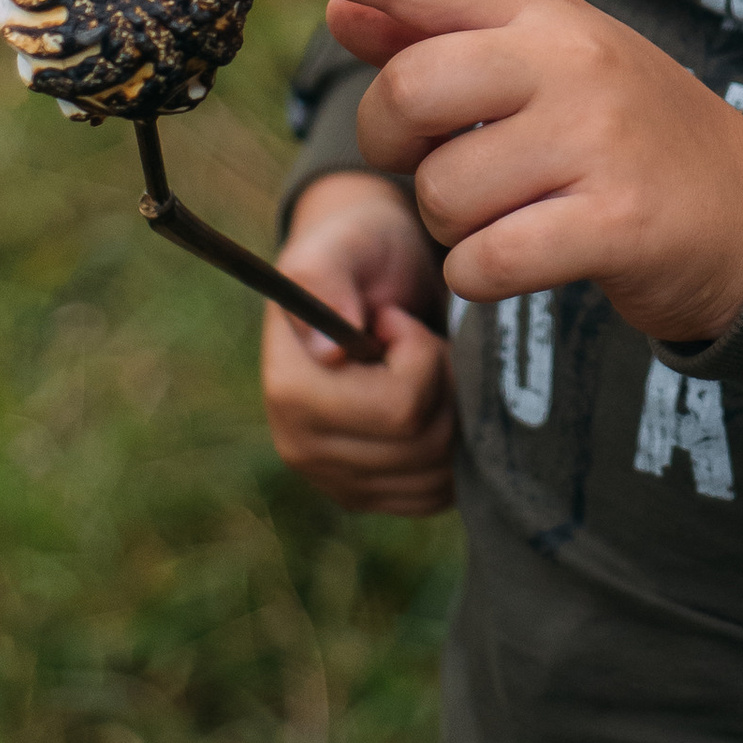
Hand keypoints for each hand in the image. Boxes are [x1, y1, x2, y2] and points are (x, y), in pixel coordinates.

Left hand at [241, 0, 742, 353]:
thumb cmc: (623, 135)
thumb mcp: (543, 68)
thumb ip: (439, 40)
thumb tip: (340, 7)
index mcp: (544, 15)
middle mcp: (570, 61)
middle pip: (409, 94)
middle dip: (395, 145)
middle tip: (437, 161)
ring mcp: (596, 139)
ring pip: (442, 191)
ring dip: (454, 222)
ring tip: (518, 210)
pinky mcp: (613, 223)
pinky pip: (484, 261)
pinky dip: (486, 276)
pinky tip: (532, 258)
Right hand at [260, 170, 455, 515]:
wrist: (369, 277)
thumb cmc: (360, 251)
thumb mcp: (343, 245)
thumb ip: (327, 281)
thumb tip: (328, 352)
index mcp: (290, 393)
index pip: (399, 408)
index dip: (420, 355)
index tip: (395, 319)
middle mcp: (303, 449)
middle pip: (424, 443)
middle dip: (444, 380)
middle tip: (421, 338)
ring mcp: (337, 481)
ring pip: (437, 471)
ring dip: (453, 411)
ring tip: (426, 364)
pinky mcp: (369, 496)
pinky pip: (436, 494)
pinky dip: (452, 447)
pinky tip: (434, 400)